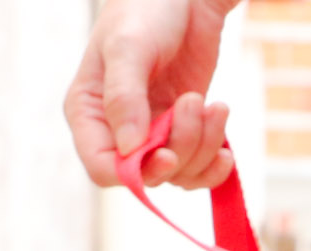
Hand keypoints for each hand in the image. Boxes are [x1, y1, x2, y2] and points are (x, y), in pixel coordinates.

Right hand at [65, 0, 240, 189]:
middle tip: (195, 101)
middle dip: (181, 148)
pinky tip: (222, 123)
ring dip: (205, 146)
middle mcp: (116, 130)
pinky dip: (217, 154)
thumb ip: (124, 97)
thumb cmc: (145, 12)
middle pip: (150, 174)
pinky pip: (200, 167)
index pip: (103, 168)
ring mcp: (152, 133)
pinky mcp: (183, 131)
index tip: (166, 154)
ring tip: (215, 104)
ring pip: (180, 173)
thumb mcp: (130, 48)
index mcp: (88, 112)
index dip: (135, 174)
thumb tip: (128, 148)